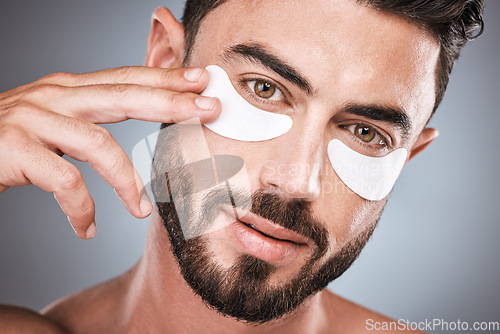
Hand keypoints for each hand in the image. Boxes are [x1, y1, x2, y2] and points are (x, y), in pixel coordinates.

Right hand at [0, 66, 219, 238]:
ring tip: (141, 210)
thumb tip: (141, 111)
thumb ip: (94, 114)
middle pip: (123, 95)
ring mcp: (32, 119)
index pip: (126, 77)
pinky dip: (81, 210)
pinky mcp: (13, 148)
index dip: (165, 77)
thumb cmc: (12, 141)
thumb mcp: (57, 118)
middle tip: (208, 109)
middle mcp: (53, 96)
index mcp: (69, 88)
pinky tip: (88, 229)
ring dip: (126, 180)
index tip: (202, 80)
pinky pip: (64, 182)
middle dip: (170, 102)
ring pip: (97, 143)